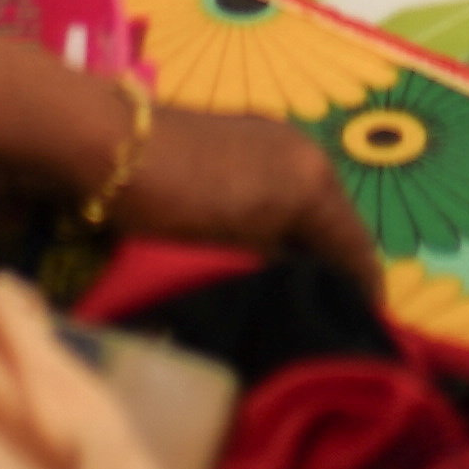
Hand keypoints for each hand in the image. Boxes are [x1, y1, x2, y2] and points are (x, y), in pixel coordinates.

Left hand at [109, 104, 377, 290]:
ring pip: (309, 204)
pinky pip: (282, 187)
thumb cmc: (173, 204)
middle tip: (319, 316)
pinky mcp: (243, 134)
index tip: (356, 334)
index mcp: (315, 180)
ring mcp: (274, 137)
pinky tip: (259, 245)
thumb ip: (284, 270)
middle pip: (337, 224)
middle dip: (334, 268)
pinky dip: (282, 219)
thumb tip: (307, 295)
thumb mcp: (237, 250)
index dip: (361, 296)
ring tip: (288, 288)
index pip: (357, 251)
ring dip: (307, 243)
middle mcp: (306, 151)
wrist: (108, 143)